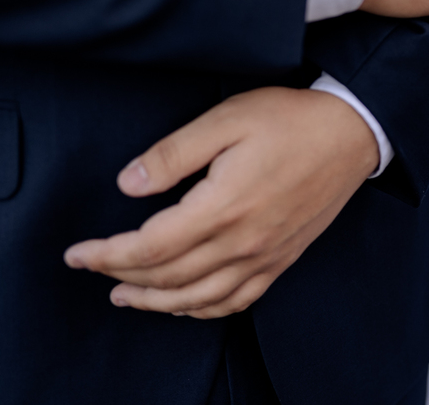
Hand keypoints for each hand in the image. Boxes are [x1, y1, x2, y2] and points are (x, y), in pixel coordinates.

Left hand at [63, 88, 376, 318]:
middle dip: (121, 276)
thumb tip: (128, 184)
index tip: (76, 253)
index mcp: (223, 207)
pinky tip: (185, 304)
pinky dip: (202, 309)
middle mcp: (243, 241)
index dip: (106, 254)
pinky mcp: (282, 258)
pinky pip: (237, 299)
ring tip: (125, 295)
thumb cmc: (290, 119)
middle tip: (91, 267)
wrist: (352, 132)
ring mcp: (265, 255)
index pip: (149, 247)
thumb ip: (173, 153)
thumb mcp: (226, 119)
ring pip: (199, 299)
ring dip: (155, 302)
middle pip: (168, 278)